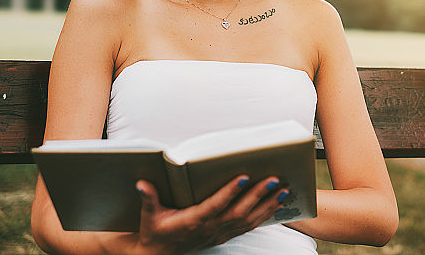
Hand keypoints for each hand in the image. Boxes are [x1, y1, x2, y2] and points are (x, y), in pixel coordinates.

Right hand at [134, 175, 287, 253]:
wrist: (159, 254)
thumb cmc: (156, 231)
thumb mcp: (149, 215)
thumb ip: (148, 199)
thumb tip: (142, 184)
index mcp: (194, 220)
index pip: (215, 205)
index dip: (230, 192)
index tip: (243, 177)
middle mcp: (210, 228)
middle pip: (239, 211)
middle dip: (258, 195)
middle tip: (273, 179)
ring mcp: (220, 234)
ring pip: (248, 220)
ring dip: (267, 206)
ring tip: (283, 190)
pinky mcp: (225, 236)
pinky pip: (248, 227)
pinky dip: (264, 216)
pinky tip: (276, 205)